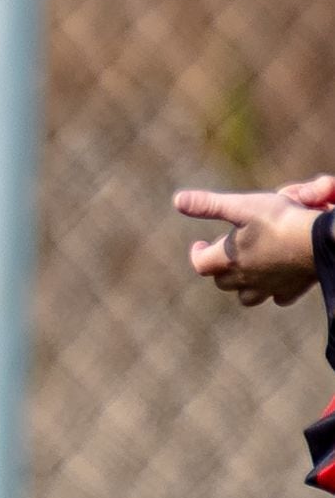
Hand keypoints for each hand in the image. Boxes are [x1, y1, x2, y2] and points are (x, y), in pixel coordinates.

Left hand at [176, 181, 328, 305]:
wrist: (320, 241)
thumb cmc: (280, 221)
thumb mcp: (241, 206)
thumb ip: (208, 205)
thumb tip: (177, 200)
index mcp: (229, 260)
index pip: (201, 264)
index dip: (197, 254)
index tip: (201, 243)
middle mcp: (246, 279)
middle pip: (223, 282)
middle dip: (220, 269)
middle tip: (228, 252)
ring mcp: (270, 287)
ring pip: (247, 297)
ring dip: (243, 285)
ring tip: (248, 269)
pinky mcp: (292, 290)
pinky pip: (278, 297)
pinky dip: (274, 291)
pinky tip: (277, 279)